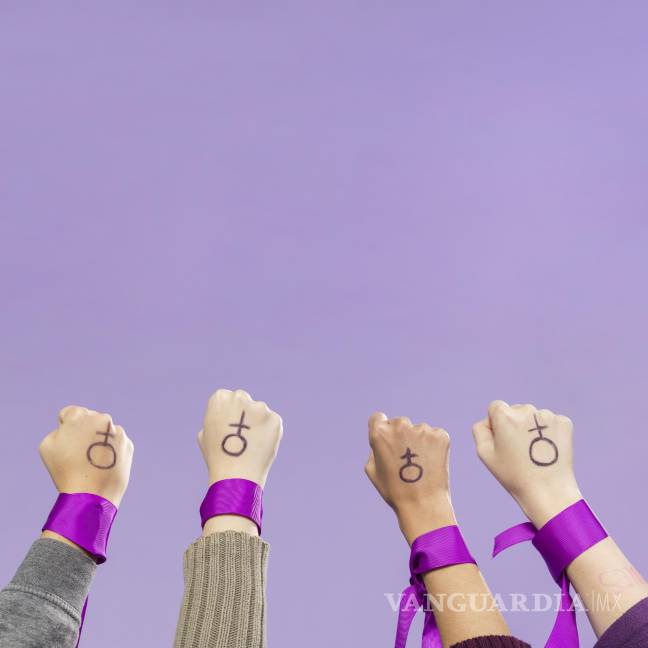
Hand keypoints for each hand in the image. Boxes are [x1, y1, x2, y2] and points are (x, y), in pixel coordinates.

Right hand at [39, 405, 133, 506]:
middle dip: (84, 432)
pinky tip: (103, 465)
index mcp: (80, 416)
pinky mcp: (128, 445)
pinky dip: (111, 451)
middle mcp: (102, 419)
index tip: (66, 442)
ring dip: (99, 441)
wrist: (91, 494)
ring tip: (92, 463)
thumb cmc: (65, 471)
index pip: (70, 413)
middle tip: (79, 454)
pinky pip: (117, 444)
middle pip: (90, 420)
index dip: (65, 427)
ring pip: (105, 432)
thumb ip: (59, 429)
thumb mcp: (48, 446)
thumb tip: (71, 427)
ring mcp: (118, 432)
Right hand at [199, 389, 282, 488]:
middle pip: (243, 399)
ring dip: (257, 422)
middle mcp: (241, 397)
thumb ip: (216, 418)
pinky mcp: (275, 418)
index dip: (227, 413)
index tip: (227, 427)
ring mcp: (260, 407)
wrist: (236, 475)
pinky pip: (272, 422)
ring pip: (259, 411)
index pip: (226, 397)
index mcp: (220, 398)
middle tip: (242, 433)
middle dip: (243, 412)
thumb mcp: (205, 433)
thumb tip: (224, 416)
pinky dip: (269, 431)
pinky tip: (261, 445)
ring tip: (251, 444)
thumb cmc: (217, 457)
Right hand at [365, 412, 455, 544]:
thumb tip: (382, 437)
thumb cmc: (395, 490)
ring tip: (420, 465)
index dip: (382, 429)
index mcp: (380, 432)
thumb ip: (374, 448)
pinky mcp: (440, 435)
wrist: (423, 504)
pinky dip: (434, 446)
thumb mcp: (372, 470)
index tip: (388, 441)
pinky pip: (434, 435)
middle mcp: (400, 426)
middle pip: (399, 423)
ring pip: (418, 430)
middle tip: (406, 458)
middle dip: (401, 435)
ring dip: (419, 441)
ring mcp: (421, 429)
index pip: (378, 418)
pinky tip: (431, 463)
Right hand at [472, 400, 581, 526]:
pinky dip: (548, 432)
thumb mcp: (484, 454)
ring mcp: (547, 416)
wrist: (549, 491)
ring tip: (535, 452)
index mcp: (505, 416)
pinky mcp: (564, 423)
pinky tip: (547, 449)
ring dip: (532, 428)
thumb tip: (489, 420)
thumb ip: (480, 429)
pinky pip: (550, 422)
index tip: (503, 441)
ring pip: (533, 416)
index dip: (497, 424)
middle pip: (516, 410)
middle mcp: (527, 410)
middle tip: (519, 450)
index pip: (496, 407)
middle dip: (515, 424)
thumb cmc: (513, 474)